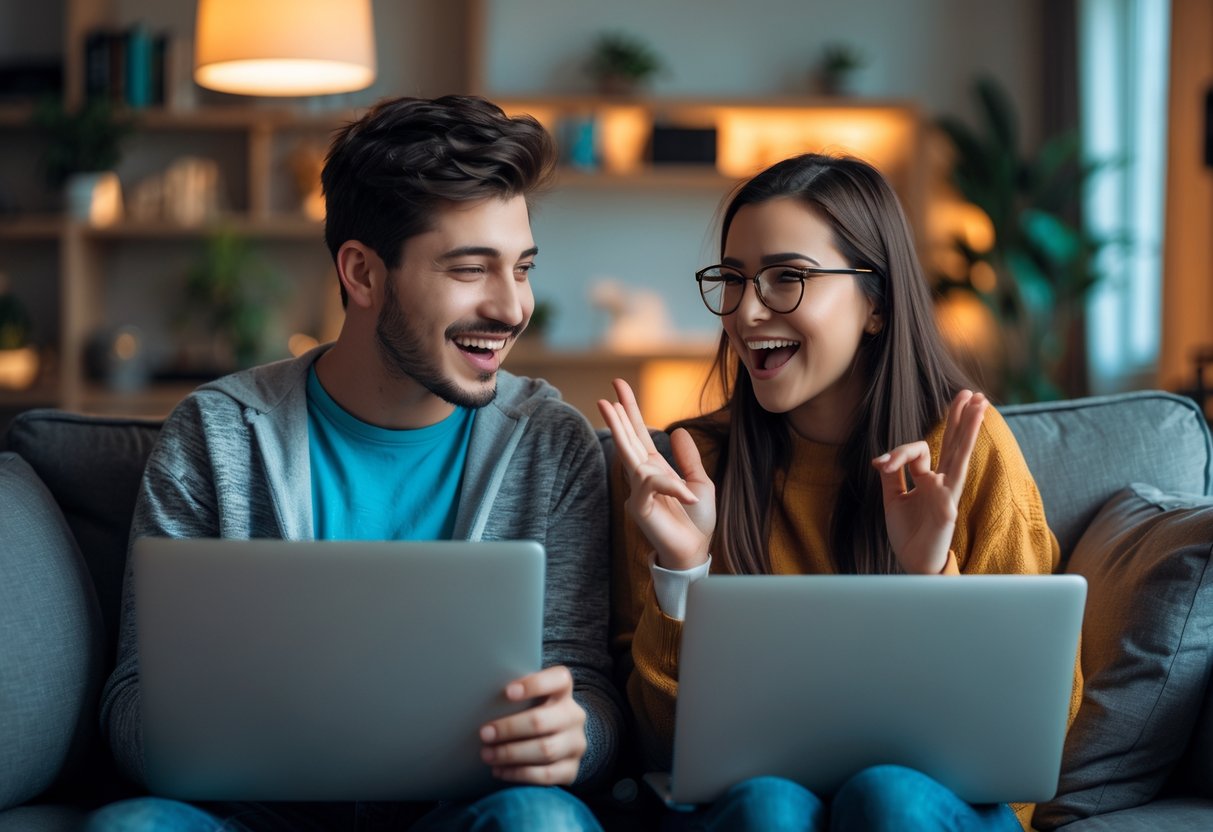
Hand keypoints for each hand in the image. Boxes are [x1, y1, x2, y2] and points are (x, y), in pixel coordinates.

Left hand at [479, 666, 585, 784]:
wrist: (556, 742)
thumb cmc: (531, 714)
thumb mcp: (529, 700)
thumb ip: (515, 696)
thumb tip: (481, 697)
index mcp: (563, 691)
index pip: (558, 679)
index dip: (534, 684)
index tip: (507, 692)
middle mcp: (574, 716)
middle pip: (542, 720)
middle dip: (509, 728)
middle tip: (484, 733)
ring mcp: (575, 744)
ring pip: (544, 750)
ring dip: (510, 754)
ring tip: (487, 754)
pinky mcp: (572, 770)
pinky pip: (545, 775)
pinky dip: (519, 773)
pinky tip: (499, 770)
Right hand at [597, 378, 715, 570]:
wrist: (696, 551)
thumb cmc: (696, 521)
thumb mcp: (699, 482)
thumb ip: (688, 458)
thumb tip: (678, 431)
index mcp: (655, 469)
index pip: (639, 435)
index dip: (630, 412)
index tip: (619, 388)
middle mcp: (643, 477)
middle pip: (628, 439)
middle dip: (618, 414)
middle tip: (610, 389)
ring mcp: (639, 492)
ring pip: (628, 454)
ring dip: (620, 429)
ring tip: (610, 407)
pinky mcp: (641, 508)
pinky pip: (653, 485)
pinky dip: (672, 486)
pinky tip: (687, 494)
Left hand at [872, 390, 987, 573]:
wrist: (914, 564)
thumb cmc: (908, 533)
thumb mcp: (894, 499)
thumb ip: (893, 476)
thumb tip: (884, 458)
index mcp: (930, 479)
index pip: (919, 451)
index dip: (898, 453)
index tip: (880, 464)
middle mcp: (942, 483)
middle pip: (955, 443)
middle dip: (962, 417)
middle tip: (974, 393)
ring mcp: (948, 496)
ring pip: (961, 457)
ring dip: (969, 430)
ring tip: (980, 407)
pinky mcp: (946, 512)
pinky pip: (947, 490)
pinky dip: (945, 479)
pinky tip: (948, 475)